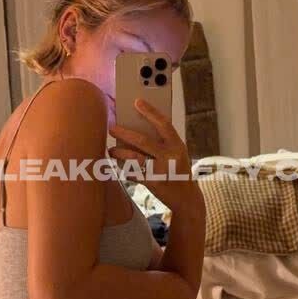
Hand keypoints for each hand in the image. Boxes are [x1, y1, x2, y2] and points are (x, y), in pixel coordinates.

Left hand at [109, 99, 199, 214]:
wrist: (185, 197)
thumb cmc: (178, 169)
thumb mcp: (177, 153)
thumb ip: (163, 141)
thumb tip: (137, 126)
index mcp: (177, 145)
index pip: (163, 124)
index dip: (150, 111)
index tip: (137, 101)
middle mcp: (170, 156)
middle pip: (142, 140)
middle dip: (124, 133)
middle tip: (112, 128)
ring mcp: (161, 170)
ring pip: (133, 157)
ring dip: (119, 152)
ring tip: (112, 150)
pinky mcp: (152, 183)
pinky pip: (133, 172)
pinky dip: (125, 168)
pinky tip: (120, 165)